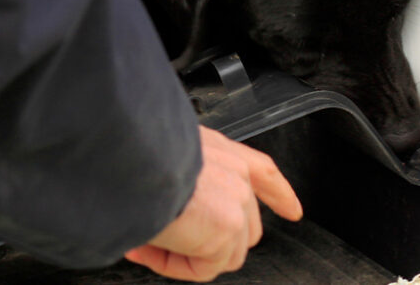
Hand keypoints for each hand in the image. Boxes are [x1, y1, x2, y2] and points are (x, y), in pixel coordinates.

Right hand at [124, 126, 302, 281]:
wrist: (126, 156)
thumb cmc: (132, 152)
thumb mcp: (162, 150)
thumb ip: (180, 173)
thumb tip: (166, 201)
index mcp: (220, 150)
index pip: (262, 172)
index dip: (279, 194)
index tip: (293, 210)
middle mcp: (235, 173)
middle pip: (245, 227)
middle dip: (210, 243)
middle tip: (165, 236)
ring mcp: (236, 202)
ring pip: (224, 254)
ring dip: (184, 254)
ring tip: (145, 238)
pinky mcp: (226, 230)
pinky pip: (202, 268)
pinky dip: (171, 264)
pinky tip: (145, 244)